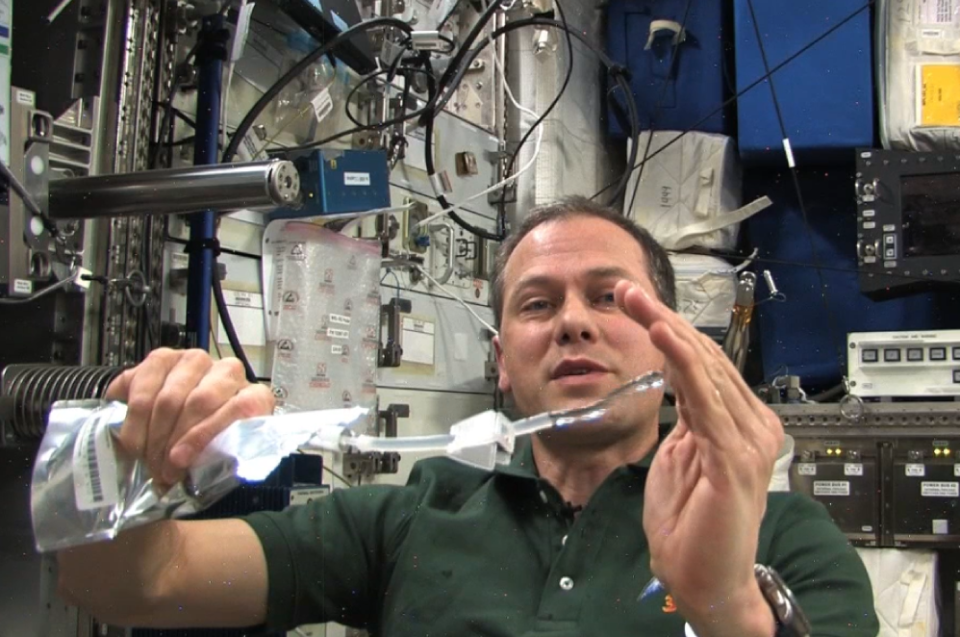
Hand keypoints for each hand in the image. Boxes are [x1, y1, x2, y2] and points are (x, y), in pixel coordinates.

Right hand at [105, 348, 274, 489]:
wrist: (176, 420)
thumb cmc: (205, 442)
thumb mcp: (219, 455)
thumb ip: (216, 460)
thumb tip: (193, 480)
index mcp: (254, 396)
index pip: (242, 407)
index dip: (207, 435)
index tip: (181, 461)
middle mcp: (229, 372)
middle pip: (201, 401)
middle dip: (174, 441)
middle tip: (161, 469)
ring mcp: (196, 361)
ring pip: (170, 397)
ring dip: (153, 434)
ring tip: (146, 458)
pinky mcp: (164, 358)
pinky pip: (144, 388)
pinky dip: (135, 419)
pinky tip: (133, 440)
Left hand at [614, 281, 781, 636]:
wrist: (703, 580)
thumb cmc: (691, 522)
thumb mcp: (682, 454)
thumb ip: (687, 417)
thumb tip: (675, 379)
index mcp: (741, 423)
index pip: (703, 363)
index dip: (669, 329)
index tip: (636, 303)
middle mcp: (752, 424)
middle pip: (703, 357)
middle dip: (661, 319)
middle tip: (627, 291)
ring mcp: (748, 440)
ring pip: (703, 368)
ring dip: (665, 329)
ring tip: (636, 302)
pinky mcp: (735, 457)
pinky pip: (705, 398)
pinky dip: (681, 363)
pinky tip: (662, 336)